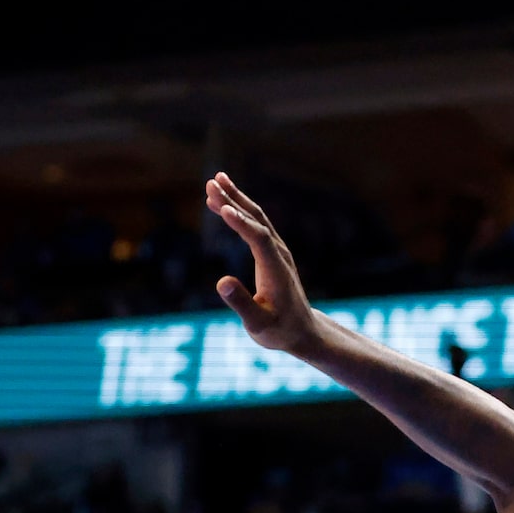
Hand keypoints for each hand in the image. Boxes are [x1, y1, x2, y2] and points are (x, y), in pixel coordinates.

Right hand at [205, 173, 322, 352]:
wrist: (301, 331)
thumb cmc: (279, 331)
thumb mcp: (258, 325)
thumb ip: (241, 304)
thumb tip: (222, 282)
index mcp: (276, 271)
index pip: (260, 239)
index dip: (241, 223)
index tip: (222, 207)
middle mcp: (279, 256)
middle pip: (257, 222)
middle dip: (234, 201)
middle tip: (211, 182)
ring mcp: (277, 252)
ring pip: (257, 219)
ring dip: (236, 199)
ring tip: (214, 181)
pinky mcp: (272, 253)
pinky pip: (255, 226)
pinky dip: (238, 211)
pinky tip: (220, 204)